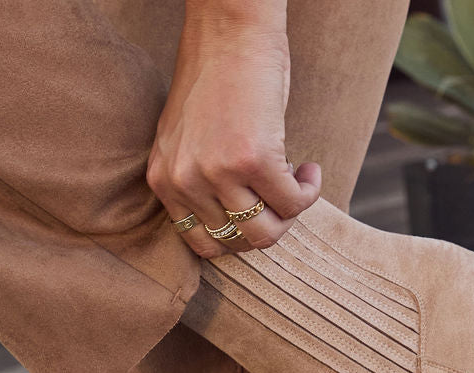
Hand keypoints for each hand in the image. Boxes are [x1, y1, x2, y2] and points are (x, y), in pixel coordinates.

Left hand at [147, 16, 320, 257]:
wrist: (230, 28)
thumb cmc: (216, 76)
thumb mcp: (190, 139)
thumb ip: (198, 180)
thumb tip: (236, 218)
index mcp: (164, 180)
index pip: (204, 243)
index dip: (239, 235)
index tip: (257, 212)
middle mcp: (184, 181)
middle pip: (237, 242)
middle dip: (268, 226)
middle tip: (282, 199)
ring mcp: (216, 172)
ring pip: (265, 232)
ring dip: (290, 214)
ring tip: (297, 184)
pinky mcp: (252, 159)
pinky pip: (291, 203)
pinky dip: (308, 193)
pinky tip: (309, 170)